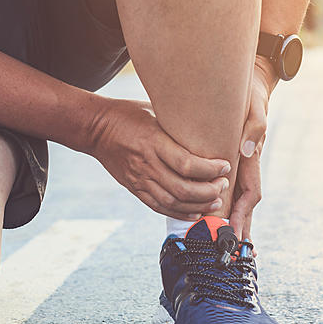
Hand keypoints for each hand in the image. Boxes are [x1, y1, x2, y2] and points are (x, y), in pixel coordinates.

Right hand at [90, 98, 230, 219]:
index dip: (211, 170)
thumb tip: (208, 126)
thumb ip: (177, 124)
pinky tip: (196, 211)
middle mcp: (147, 164)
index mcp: (154, 142)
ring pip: (173, 203)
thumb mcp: (156, 111)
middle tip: (223, 185)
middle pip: (183, 189)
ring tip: (215, 201)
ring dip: (198, 205)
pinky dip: (180, 212)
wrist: (96, 128)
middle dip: (209, 191)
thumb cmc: (130, 114)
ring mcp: (140, 179)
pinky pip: (159, 207)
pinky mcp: (135, 188)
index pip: (188, 164)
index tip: (226, 166)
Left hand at [229, 58, 276, 241]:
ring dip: (231, 224)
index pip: (250, 193)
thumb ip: (253, 127)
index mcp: (252, 159)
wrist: (254, 85)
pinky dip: (224, 207)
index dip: (242, 213)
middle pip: (245, 205)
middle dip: (238, 229)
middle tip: (231, 254)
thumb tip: (246, 150)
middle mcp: (247, 167)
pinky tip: (216, 220)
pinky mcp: (232, 162)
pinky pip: (227, 188)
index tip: (233, 231)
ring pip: (236, 200)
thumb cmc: (253, 96)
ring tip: (225, 248)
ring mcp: (241, 166)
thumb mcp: (255, 107)